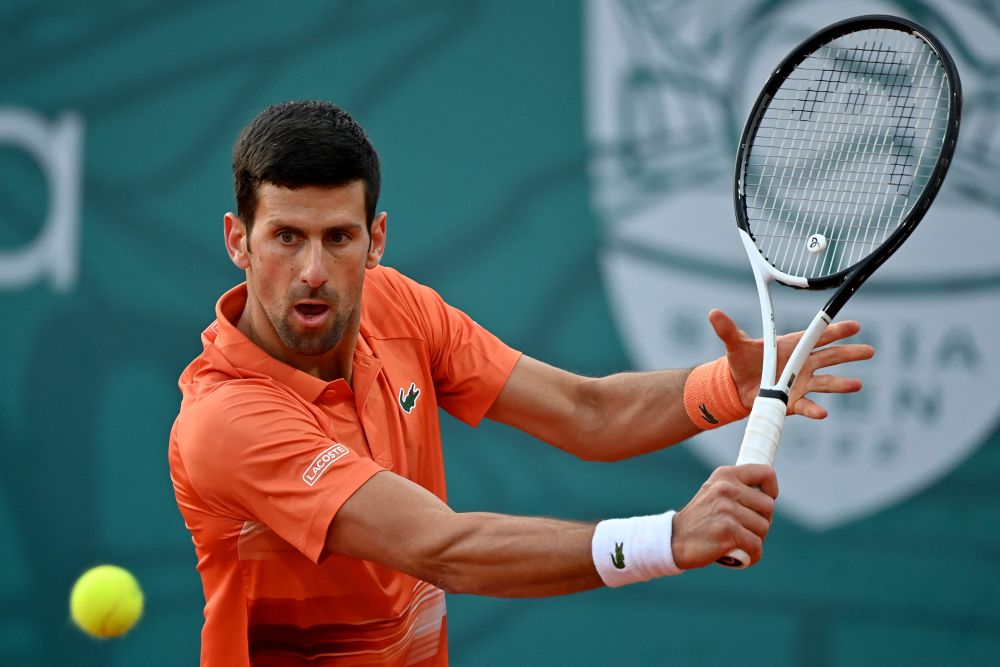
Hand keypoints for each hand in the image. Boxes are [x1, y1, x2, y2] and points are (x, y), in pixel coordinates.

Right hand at [671, 464, 777, 568]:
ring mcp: (727, 510)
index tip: (761, 505)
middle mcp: (726, 488)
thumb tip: (769, 495)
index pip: (766, 473)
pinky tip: (741, 555)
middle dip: (761, 521)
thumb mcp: (715, 492)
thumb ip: (738, 488)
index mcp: (725, 475)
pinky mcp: (728, 531)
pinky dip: (752, 555)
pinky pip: (756, 546)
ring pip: (764, 528)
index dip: (771, 491)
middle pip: (768, 506)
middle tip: (744, 528)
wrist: (675, 539)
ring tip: (738, 540)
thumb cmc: (701, 519)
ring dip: (755, 539)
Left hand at [708, 309, 874, 418]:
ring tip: (858, 384)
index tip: (855, 325)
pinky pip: (807, 405)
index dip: (835, 330)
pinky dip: (814, 410)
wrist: (735, 387)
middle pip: (829, 357)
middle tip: (870, 350)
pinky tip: (823, 413)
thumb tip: (713, 313)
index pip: (816, 336)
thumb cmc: (741, 362)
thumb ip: (727, 330)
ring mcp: (800, 382)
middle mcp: (800, 363)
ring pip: (825, 382)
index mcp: (791, 345)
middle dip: (849, 353)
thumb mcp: (735, 345)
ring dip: (841, 383)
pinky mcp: (793, 401)